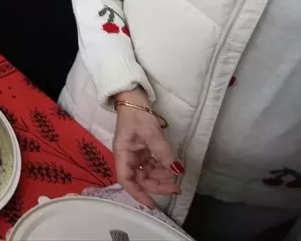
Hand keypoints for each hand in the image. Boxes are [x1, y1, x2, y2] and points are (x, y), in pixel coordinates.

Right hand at [113, 89, 182, 208]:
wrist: (133, 97)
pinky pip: (151, 164)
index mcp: (123, 154)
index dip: (137, 194)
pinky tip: (171, 166)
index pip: (126, 180)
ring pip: (147, 173)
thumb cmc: (137, 114)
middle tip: (176, 188)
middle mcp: (127, 157)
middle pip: (140, 179)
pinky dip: (161, 167)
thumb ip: (164, 153)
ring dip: (161, 176)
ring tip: (176, 175)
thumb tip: (177, 171)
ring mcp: (135, 154)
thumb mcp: (151, 133)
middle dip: (157, 186)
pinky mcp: (142, 149)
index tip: (152, 204)